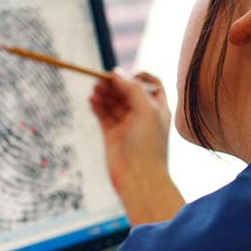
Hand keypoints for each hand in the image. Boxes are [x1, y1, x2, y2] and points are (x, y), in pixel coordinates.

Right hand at [89, 69, 184, 224]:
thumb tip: (116, 72)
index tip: (127, 75)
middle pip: (128, 91)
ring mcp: (126, 125)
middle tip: (103, 80)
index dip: (139, 76)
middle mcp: (143, 115)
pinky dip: (97, 105)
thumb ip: (132, 88)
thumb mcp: (146, 110)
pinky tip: (92, 100)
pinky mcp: (111, 135)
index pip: (151, 84)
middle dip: (116, 84)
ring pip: (113, 102)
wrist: (138, 178)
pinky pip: (103, 114)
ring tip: (96, 90)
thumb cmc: (149, 146)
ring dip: (105, 93)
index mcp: (157, 108)